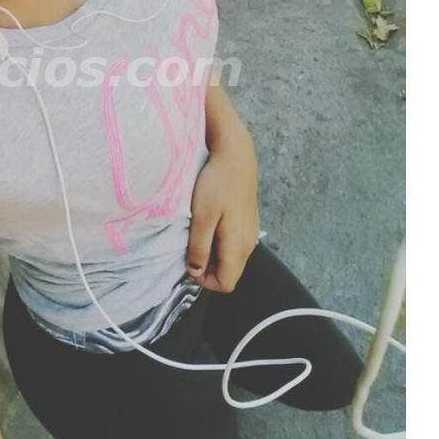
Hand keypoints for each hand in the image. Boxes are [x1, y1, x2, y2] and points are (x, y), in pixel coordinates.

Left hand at [187, 128, 259, 292]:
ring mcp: (251, 232)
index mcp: (239, 246)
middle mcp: (249, 243)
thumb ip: (198, 247)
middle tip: (188, 244)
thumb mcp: (201, 217)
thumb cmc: (217, 183)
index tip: (188, 262)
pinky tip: (208, 221)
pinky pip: (233, 242)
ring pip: (230, 257)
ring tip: (197, 231)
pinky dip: (218, 240)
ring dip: (211, 252)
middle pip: (229, 272)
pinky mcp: (248, 220)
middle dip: (207, 267)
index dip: (204, 280)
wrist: (236, 154)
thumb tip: (195, 272)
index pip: (226, 284)